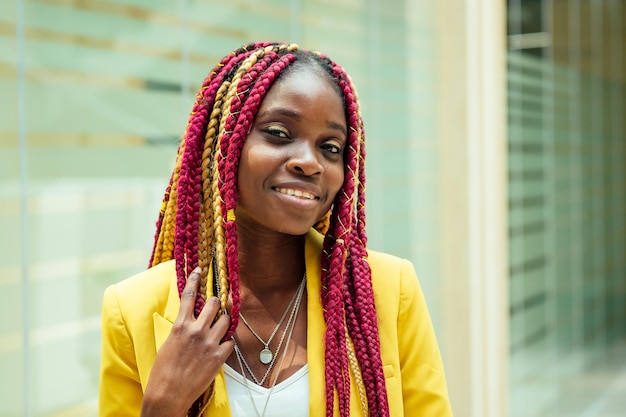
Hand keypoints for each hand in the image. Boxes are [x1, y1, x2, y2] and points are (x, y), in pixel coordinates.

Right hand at [141, 267, 233, 416]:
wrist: (168, 394)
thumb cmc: (163, 370)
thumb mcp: (168, 342)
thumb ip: (182, 328)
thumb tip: (190, 319)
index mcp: (181, 325)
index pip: (190, 295)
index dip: (196, 279)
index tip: (200, 270)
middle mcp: (196, 331)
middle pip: (215, 304)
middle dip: (217, 303)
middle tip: (217, 306)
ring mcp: (209, 343)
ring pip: (226, 320)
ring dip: (224, 321)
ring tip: (219, 327)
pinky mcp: (219, 357)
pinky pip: (230, 342)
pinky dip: (227, 343)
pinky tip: (221, 346)